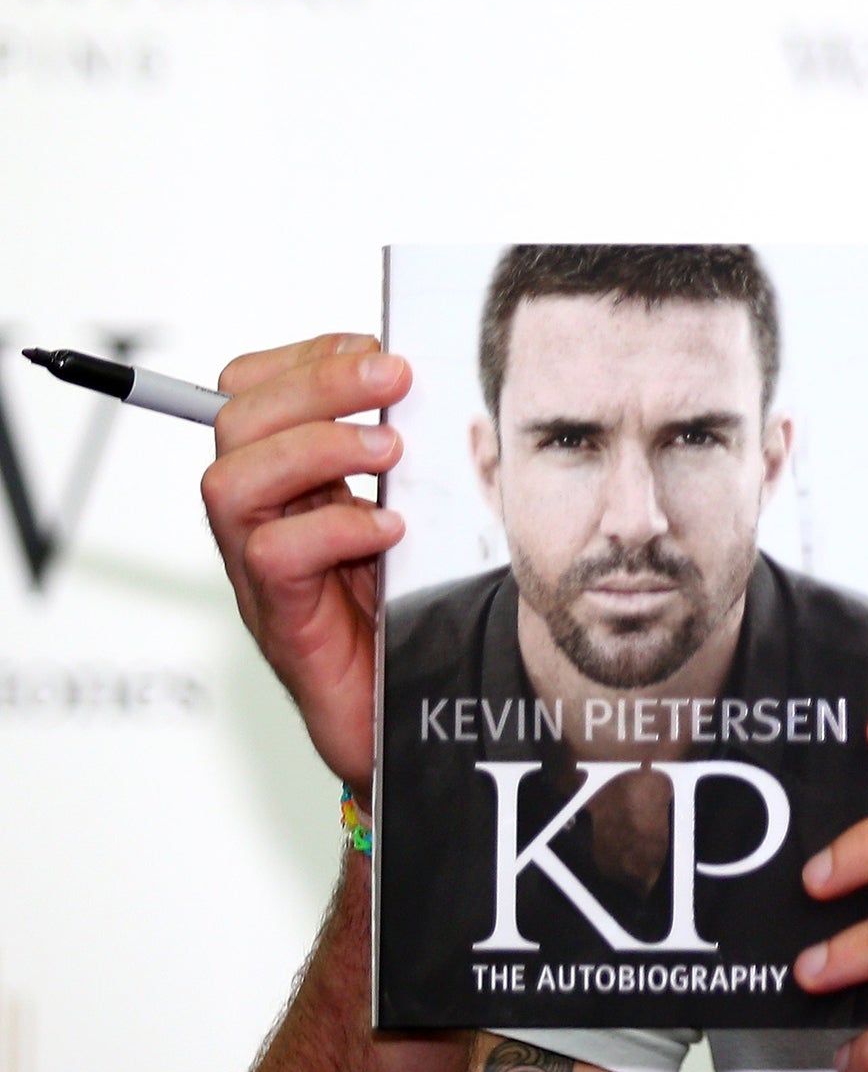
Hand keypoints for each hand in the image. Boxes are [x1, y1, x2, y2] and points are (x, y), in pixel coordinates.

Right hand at [200, 334, 411, 790]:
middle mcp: (263, 521)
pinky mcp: (286, 625)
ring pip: (233, 483)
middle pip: (235, 420)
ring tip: (389, 454)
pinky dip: (334, 528)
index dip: (305, 356)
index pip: (251, 390)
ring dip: (316, 448)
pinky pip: (273, 557)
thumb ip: (408, 456)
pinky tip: (388, 530)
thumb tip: (430, 383)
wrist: (413, 721)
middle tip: (395, 382)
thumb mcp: (414, 512)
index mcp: (291, 483)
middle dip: (316, 383)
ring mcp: (264, 576)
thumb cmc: (413, 613)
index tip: (378, 349)